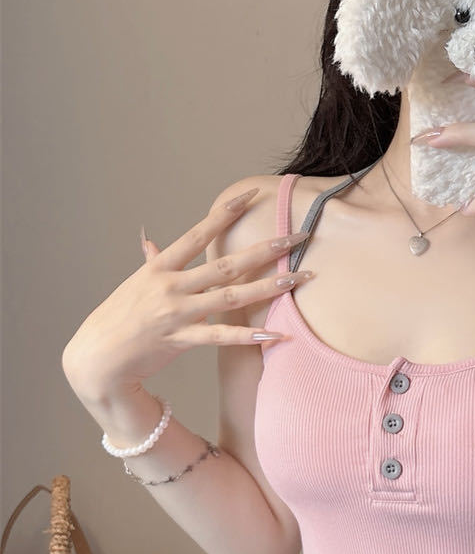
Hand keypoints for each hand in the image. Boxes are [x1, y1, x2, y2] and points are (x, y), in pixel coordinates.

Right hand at [61, 188, 307, 398]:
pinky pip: (221, 337)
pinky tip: (277, 334)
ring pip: (232, 296)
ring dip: (269, 287)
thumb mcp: (134, 284)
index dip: (225, 214)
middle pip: (227, 263)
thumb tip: (151, 242)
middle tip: (298, 237)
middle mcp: (171, 286)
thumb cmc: (118, 317)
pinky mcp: (181, 339)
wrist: (97, 357)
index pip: (198, 233)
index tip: (251, 196)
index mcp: (160, 268)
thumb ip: (150, 262)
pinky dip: (250, 336)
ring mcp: (177, 312)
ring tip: (299, 278)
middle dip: (265, 249)